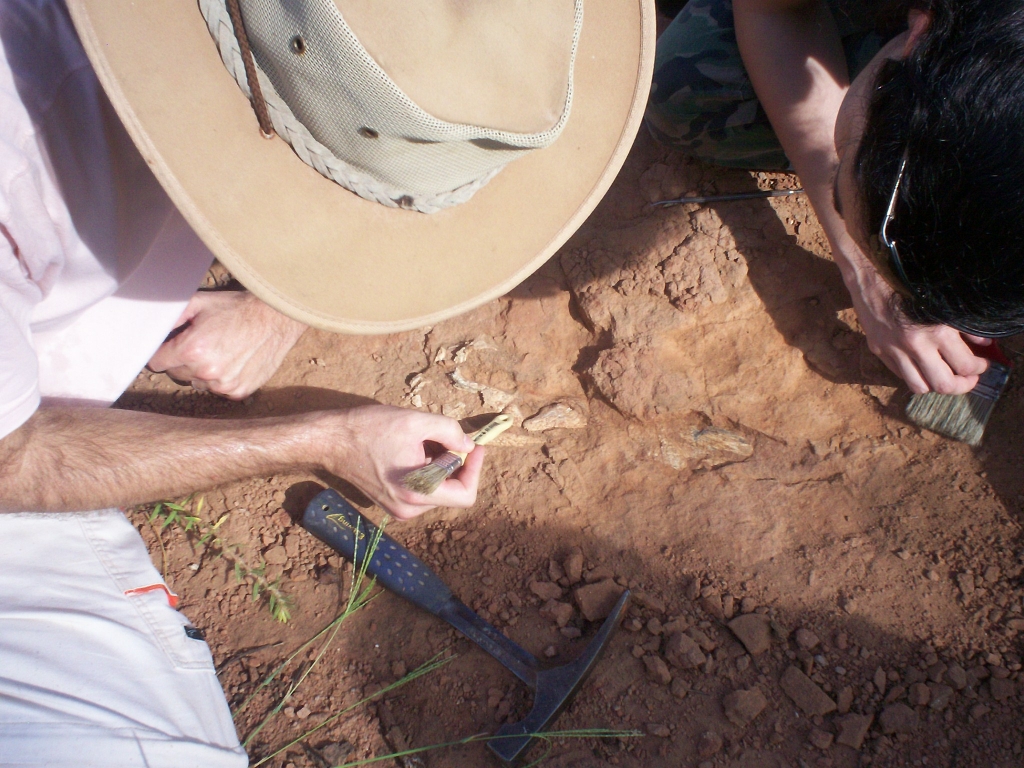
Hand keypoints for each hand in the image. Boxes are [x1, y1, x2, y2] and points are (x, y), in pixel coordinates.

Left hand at [148, 291, 306, 398]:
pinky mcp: (239, 392)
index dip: (162, 352)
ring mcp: (223, 385)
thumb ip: (171, 317)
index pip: (156, 363)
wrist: (276, 318)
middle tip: (201, 343)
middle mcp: (205, 372)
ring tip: (220, 351)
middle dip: (183, 360)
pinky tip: (233, 361)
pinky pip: (219, 390)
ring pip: (198, 383)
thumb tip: (150, 328)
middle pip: (176, 374)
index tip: (171, 346)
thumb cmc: (238, 308)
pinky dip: (222, 379)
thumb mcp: (199, 302)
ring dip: (203, 371)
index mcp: (190, 350)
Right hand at [322, 405, 484, 519]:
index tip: (474, 446)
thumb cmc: (369, 429)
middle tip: (446, 436)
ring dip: (439, 464)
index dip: (476, 469)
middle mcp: (410, 509)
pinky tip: (410, 450)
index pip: (466, 495)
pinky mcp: (392, 503)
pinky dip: (426, 469)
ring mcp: (400, 509)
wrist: (331, 441)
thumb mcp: (415, 421)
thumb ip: (450, 432)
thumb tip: (468, 445)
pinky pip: (423, 489)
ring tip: (420, 441)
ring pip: (438, 488)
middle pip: (453, 490)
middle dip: (455, 462)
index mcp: (417, 494)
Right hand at [847, 266, 988, 394]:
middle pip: (943, 384)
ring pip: (919, 386)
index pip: (965, 365)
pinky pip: (900, 374)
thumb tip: (983, 343)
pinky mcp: (879, 351)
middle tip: (968, 377)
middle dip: (962, 385)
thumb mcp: (943, 302)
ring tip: (944, 375)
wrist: (872, 276)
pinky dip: (914, 374)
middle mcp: (915, 346)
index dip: (979, 368)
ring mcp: (893, 351)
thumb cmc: (909, 283)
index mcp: (935, 332)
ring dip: (935, 384)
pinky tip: (921, 365)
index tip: (982, 364)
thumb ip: (964, 326)